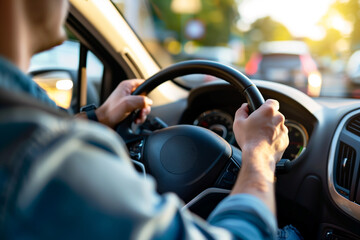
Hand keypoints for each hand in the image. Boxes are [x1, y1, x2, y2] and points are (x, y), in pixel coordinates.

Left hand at [95, 79, 152, 127]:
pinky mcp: (129, 111)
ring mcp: (129, 103)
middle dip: (145, 106)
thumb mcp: (128, 103)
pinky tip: (136, 121)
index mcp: (127, 86)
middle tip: (142, 111)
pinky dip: (139, 118)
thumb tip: (149, 102)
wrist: (104, 123)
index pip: (142, 83)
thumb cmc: (111, 112)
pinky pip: (139, 113)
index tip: (148, 98)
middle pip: (144, 97)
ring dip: (143, 113)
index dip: (147, 90)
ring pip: (143, 107)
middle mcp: (128, 93)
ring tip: (138, 118)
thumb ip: (141, 100)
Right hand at [231, 99, 288, 213]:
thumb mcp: (238, 122)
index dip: (266, 106)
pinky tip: (265, 143)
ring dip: (271, 129)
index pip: (272, 101)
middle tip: (257, 126)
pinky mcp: (286, 140)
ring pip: (278, 126)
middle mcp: (279, 118)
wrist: (258, 156)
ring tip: (260, 137)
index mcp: (268, 111)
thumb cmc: (249, 139)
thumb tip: (244, 107)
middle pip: (274, 115)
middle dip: (267, 119)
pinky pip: (280, 136)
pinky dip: (274, 139)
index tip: (261, 111)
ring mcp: (284, 130)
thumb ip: (241, 111)